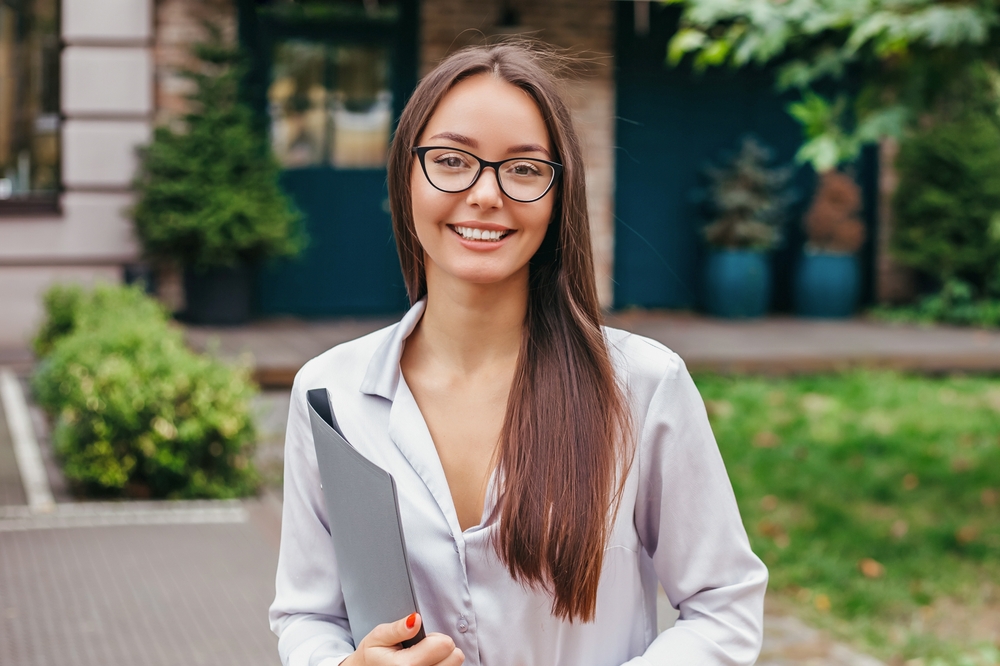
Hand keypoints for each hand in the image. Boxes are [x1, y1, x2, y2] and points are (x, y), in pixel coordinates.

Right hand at [342, 613, 463, 665]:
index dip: (435, 637)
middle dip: (442, 648)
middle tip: (423, 649)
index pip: (445, 645)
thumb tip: (415, 619)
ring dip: (443, 660)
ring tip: (423, 658)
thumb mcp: (378, 637)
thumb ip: (398, 628)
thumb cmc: (371, 657)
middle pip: (455, 658)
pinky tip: (426, 665)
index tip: (421, 639)